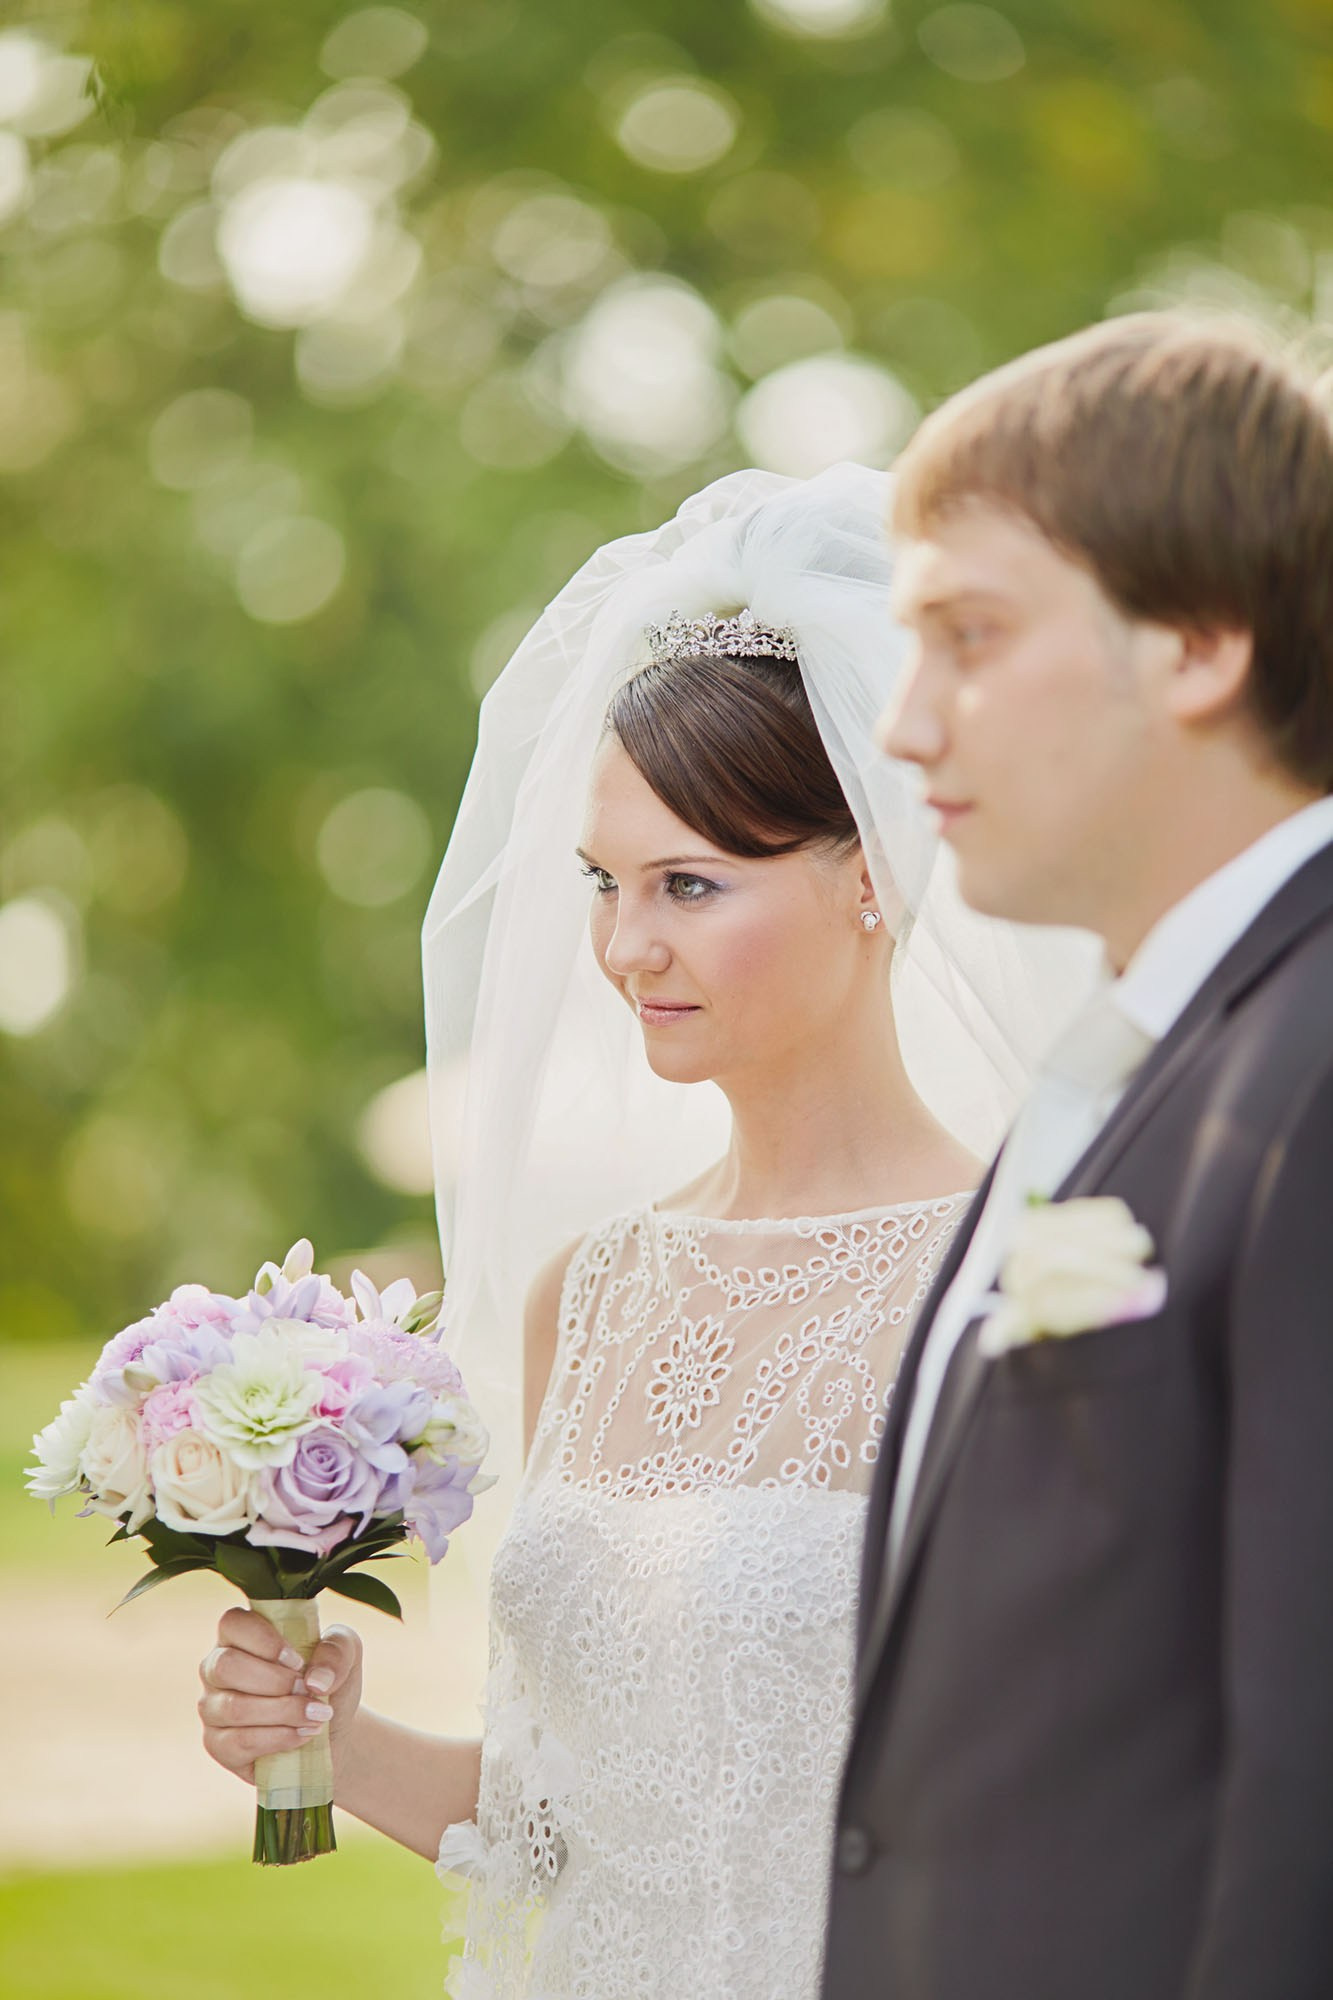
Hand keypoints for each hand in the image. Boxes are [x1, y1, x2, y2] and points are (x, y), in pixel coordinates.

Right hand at [198, 1605, 362, 1786]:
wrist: (331, 1731)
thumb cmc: (328, 1682)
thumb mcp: (346, 1654)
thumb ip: (337, 1649)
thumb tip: (316, 1679)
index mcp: (242, 1635)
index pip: (233, 1623)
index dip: (265, 1641)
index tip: (298, 1660)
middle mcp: (218, 1667)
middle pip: (226, 1666)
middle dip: (275, 1681)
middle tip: (308, 1689)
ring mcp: (213, 1707)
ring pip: (234, 1708)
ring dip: (283, 1712)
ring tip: (316, 1716)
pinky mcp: (217, 1745)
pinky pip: (238, 1742)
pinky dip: (278, 1739)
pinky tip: (301, 1735)